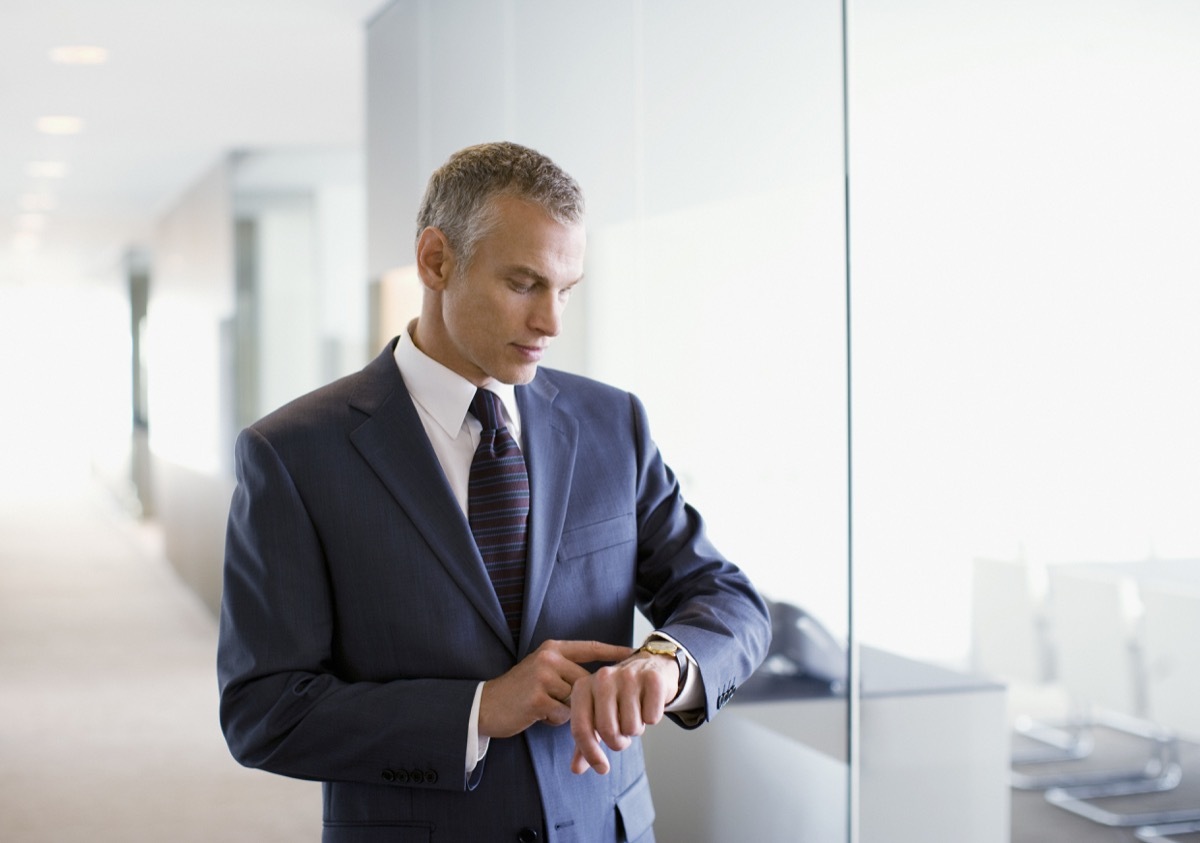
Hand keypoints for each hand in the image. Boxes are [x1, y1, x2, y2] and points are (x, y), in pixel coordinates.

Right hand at [479, 640, 633, 738]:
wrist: (486, 705)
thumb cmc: (520, 692)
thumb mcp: (543, 671)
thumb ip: (568, 671)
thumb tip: (602, 682)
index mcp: (553, 648)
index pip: (591, 647)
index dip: (614, 650)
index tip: (635, 652)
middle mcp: (549, 658)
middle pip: (587, 682)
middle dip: (584, 699)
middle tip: (562, 705)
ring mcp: (543, 676)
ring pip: (576, 700)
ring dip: (566, 710)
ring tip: (544, 707)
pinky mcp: (538, 698)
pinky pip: (563, 715)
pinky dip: (554, 720)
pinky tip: (538, 714)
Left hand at [569, 650, 679, 774]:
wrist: (651, 667)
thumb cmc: (619, 696)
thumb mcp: (598, 714)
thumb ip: (586, 740)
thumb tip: (576, 769)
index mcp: (582, 687)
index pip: (580, 728)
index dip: (590, 754)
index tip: (602, 769)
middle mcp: (602, 677)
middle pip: (607, 731)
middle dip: (618, 743)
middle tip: (624, 734)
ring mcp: (628, 675)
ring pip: (631, 727)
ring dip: (636, 729)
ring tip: (636, 714)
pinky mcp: (652, 678)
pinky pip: (651, 718)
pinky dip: (652, 718)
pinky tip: (649, 704)